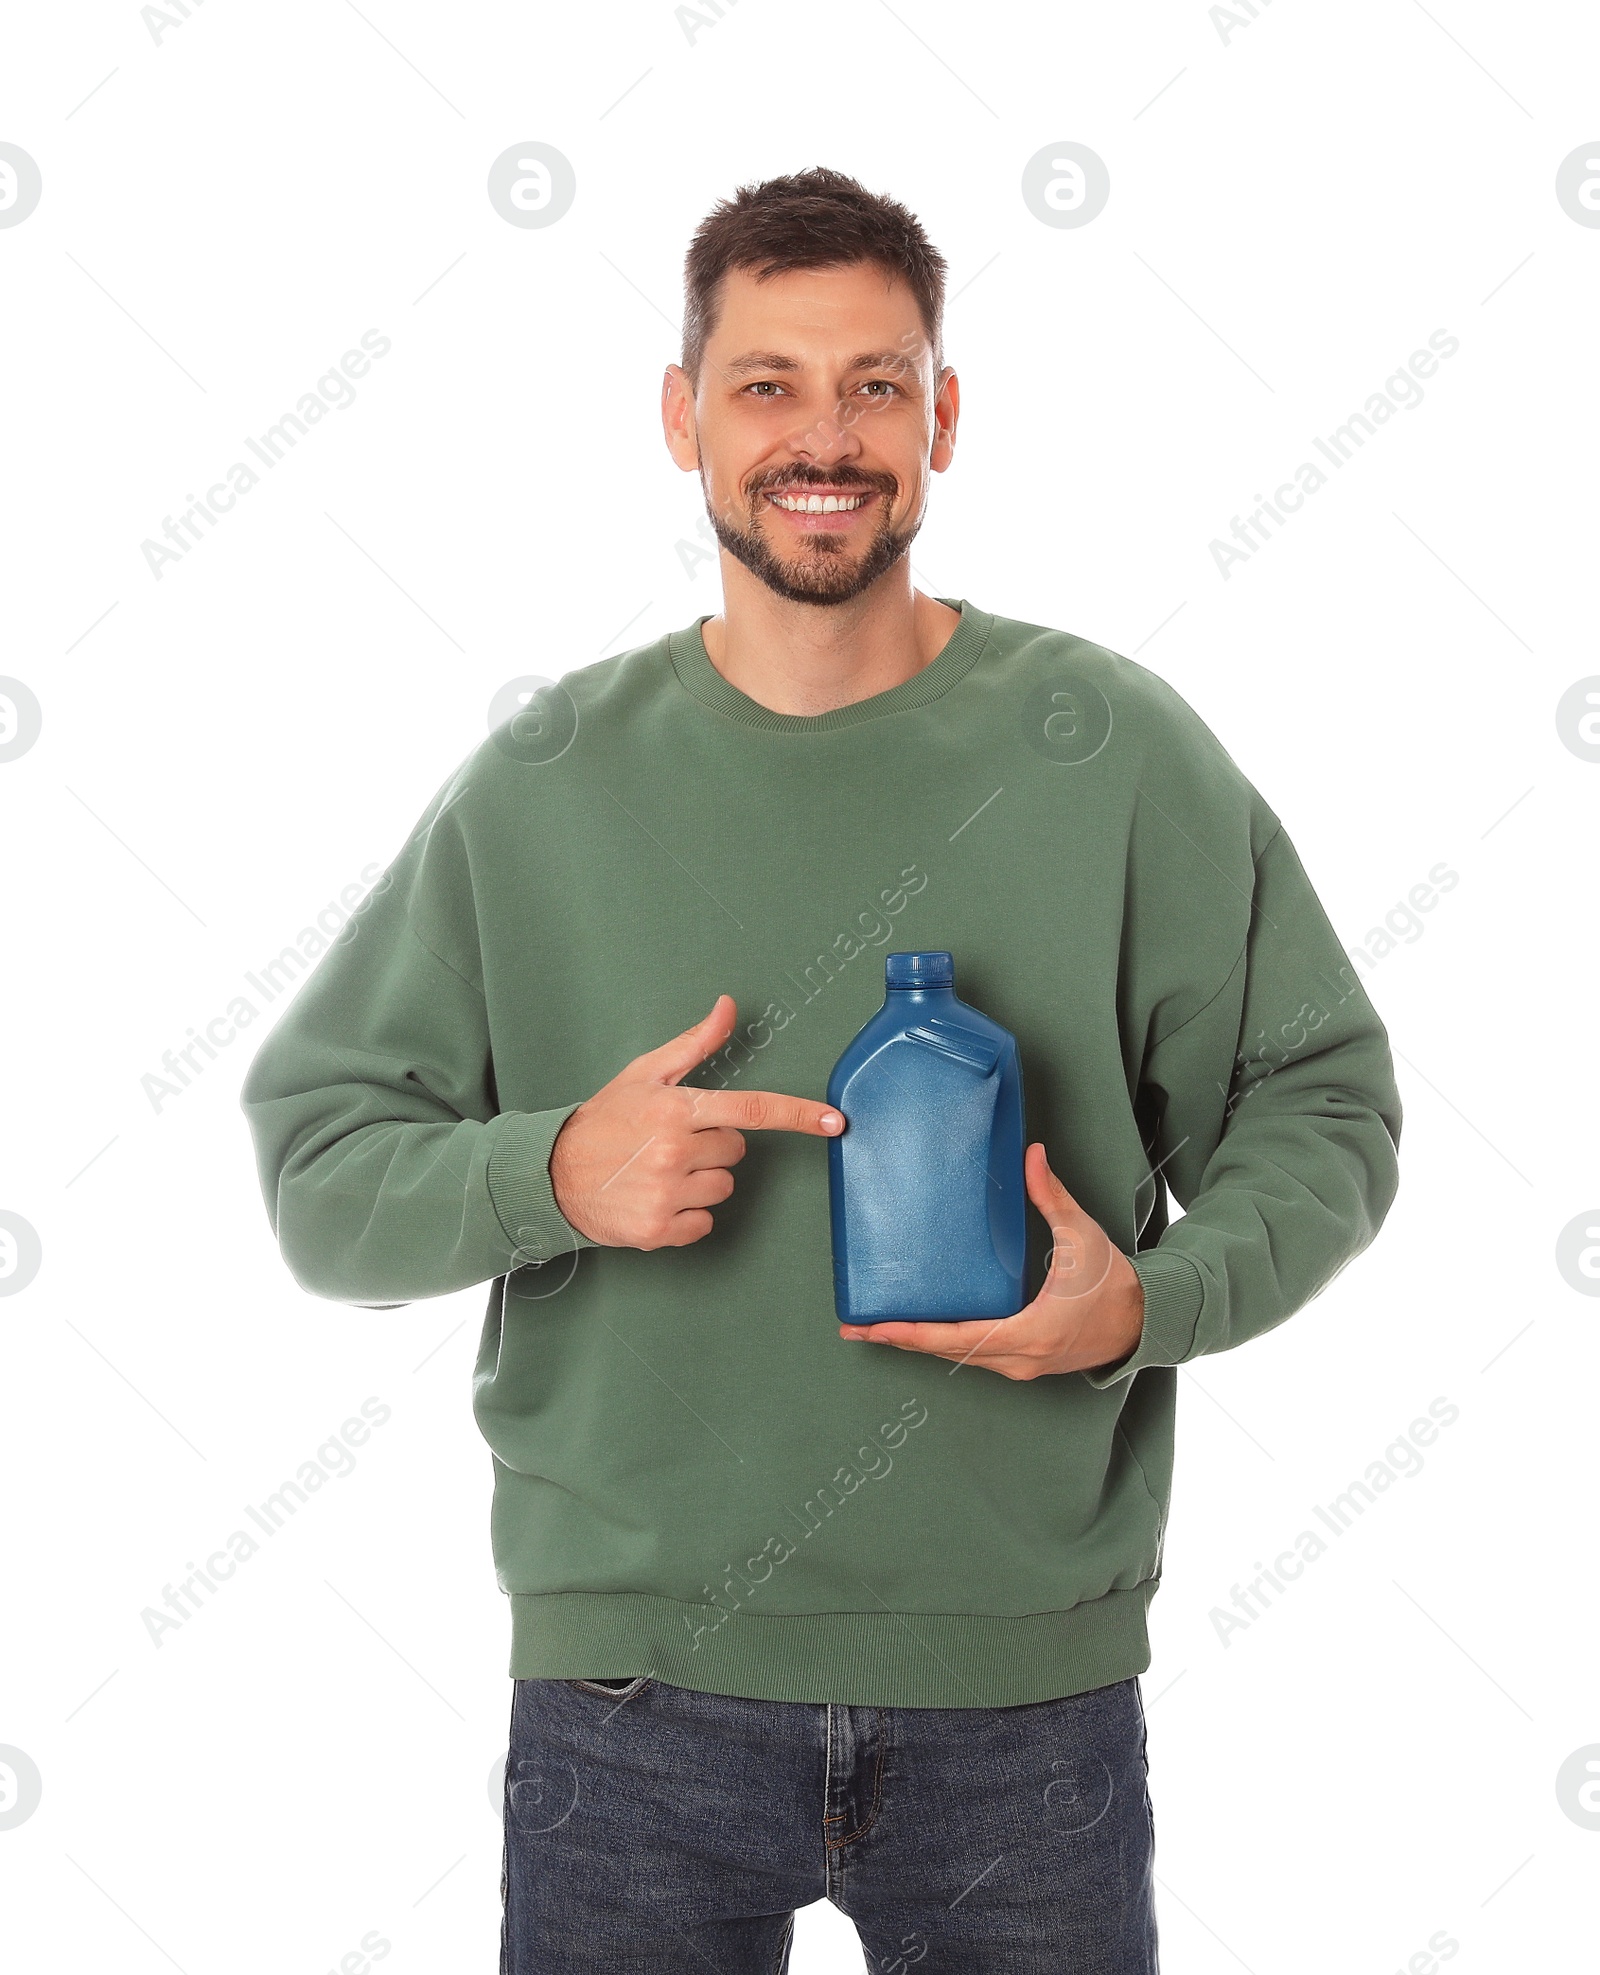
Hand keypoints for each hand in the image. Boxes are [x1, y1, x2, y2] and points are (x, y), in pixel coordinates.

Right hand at [550, 994, 843, 1248]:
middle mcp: (675, 1150)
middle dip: (713, 1147)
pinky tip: (656, 1199)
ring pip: (724, 1188)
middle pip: (737, 1152)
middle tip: (672, 1144)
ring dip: (700, 1183)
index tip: (833, 1121)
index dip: (798, 1115)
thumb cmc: (603, 1122)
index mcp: (677, 1108)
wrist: (552, 1174)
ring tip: (660, 1172)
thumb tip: (728, 1006)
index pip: (752, 1109)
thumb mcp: (645, 1074)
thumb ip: (695, 1044)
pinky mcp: (659, 1229)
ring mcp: (666, 1192)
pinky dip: (686, 1217)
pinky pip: (704, 1224)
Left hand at [839, 1142, 1144, 1378]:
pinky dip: (944, 1344)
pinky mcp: (1024, 1363)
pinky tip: (921, 1331)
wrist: (1145, 1321)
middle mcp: (1019, 1358)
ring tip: (877, 1330)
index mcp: (1029, 1331)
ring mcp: (1021, 1366)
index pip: (957, 1337)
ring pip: (958, 1358)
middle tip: (855, 1329)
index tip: (875, 1328)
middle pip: (946, 1352)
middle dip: (900, 1340)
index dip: (913, 1333)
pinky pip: (974, 1356)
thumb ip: (1051, 1196)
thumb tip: (1031, 1154)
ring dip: (919, 1344)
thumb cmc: (1113, 1282)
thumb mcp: (1081, 1236)